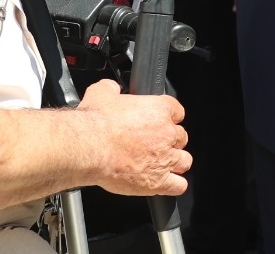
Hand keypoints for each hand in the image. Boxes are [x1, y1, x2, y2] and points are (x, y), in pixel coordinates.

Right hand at [78, 79, 190, 196]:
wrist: (90, 148)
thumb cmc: (96, 123)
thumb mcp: (101, 93)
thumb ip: (111, 88)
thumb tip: (111, 88)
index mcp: (158, 109)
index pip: (177, 111)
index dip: (169, 117)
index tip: (160, 121)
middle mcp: (166, 133)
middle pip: (181, 137)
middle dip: (171, 141)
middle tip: (156, 144)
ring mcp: (164, 158)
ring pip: (184, 160)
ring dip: (176, 162)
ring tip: (164, 164)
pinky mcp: (158, 181)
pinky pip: (178, 185)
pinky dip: (175, 185)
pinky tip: (167, 183)